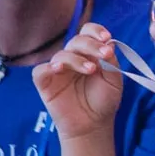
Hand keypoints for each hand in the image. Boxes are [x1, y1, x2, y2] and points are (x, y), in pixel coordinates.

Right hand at [34, 23, 123, 141]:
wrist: (93, 124)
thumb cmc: (104, 100)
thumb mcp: (114, 80)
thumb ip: (110, 62)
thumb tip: (108, 43)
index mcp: (90, 53)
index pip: (88, 33)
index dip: (96, 31)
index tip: (106, 38)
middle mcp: (73, 58)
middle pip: (76, 41)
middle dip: (91, 45)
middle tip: (104, 54)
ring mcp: (58, 70)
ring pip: (61, 54)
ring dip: (77, 59)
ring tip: (91, 70)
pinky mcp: (45, 83)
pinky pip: (40, 70)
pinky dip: (49, 67)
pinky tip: (59, 68)